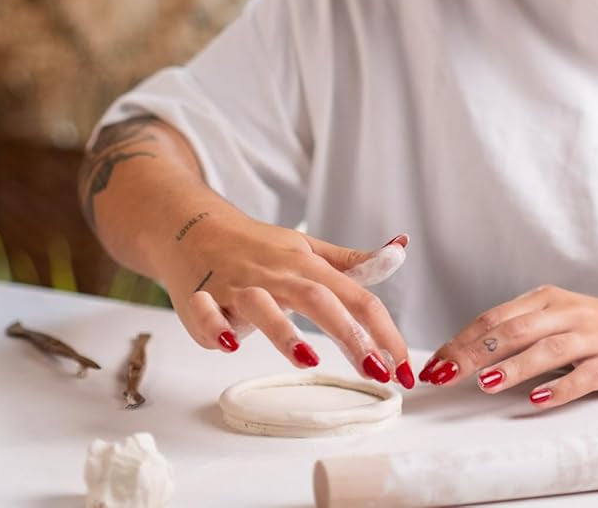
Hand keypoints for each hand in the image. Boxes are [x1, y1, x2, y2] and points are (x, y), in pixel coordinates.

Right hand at [157, 215, 414, 387]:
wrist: (192, 226)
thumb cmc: (256, 247)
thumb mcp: (307, 249)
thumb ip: (352, 261)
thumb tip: (399, 250)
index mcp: (306, 266)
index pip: (355, 296)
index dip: (384, 331)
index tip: (404, 366)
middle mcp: (275, 275)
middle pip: (318, 300)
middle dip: (349, 336)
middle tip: (377, 371)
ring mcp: (237, 286)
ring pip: (262, 306)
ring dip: (283, 332)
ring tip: (308, 360)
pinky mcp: (200, 298)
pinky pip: (204, 311)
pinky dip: (215, 326)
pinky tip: (229, 343)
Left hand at [419, 285, 597, 408]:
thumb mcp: (559, 318)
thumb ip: (520, 329)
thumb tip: (469, 351)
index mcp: (547, 299)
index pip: (494, 318)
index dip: (461, 340)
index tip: (436, 363)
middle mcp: (566, 312)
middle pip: (511, 331)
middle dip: (473, 353)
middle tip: (446, 374)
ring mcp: (590, 337)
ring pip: (544, 349)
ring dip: (512, 367)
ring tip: (486, 383)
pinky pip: (581, 375)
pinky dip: (557, 387)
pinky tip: (537, 399)